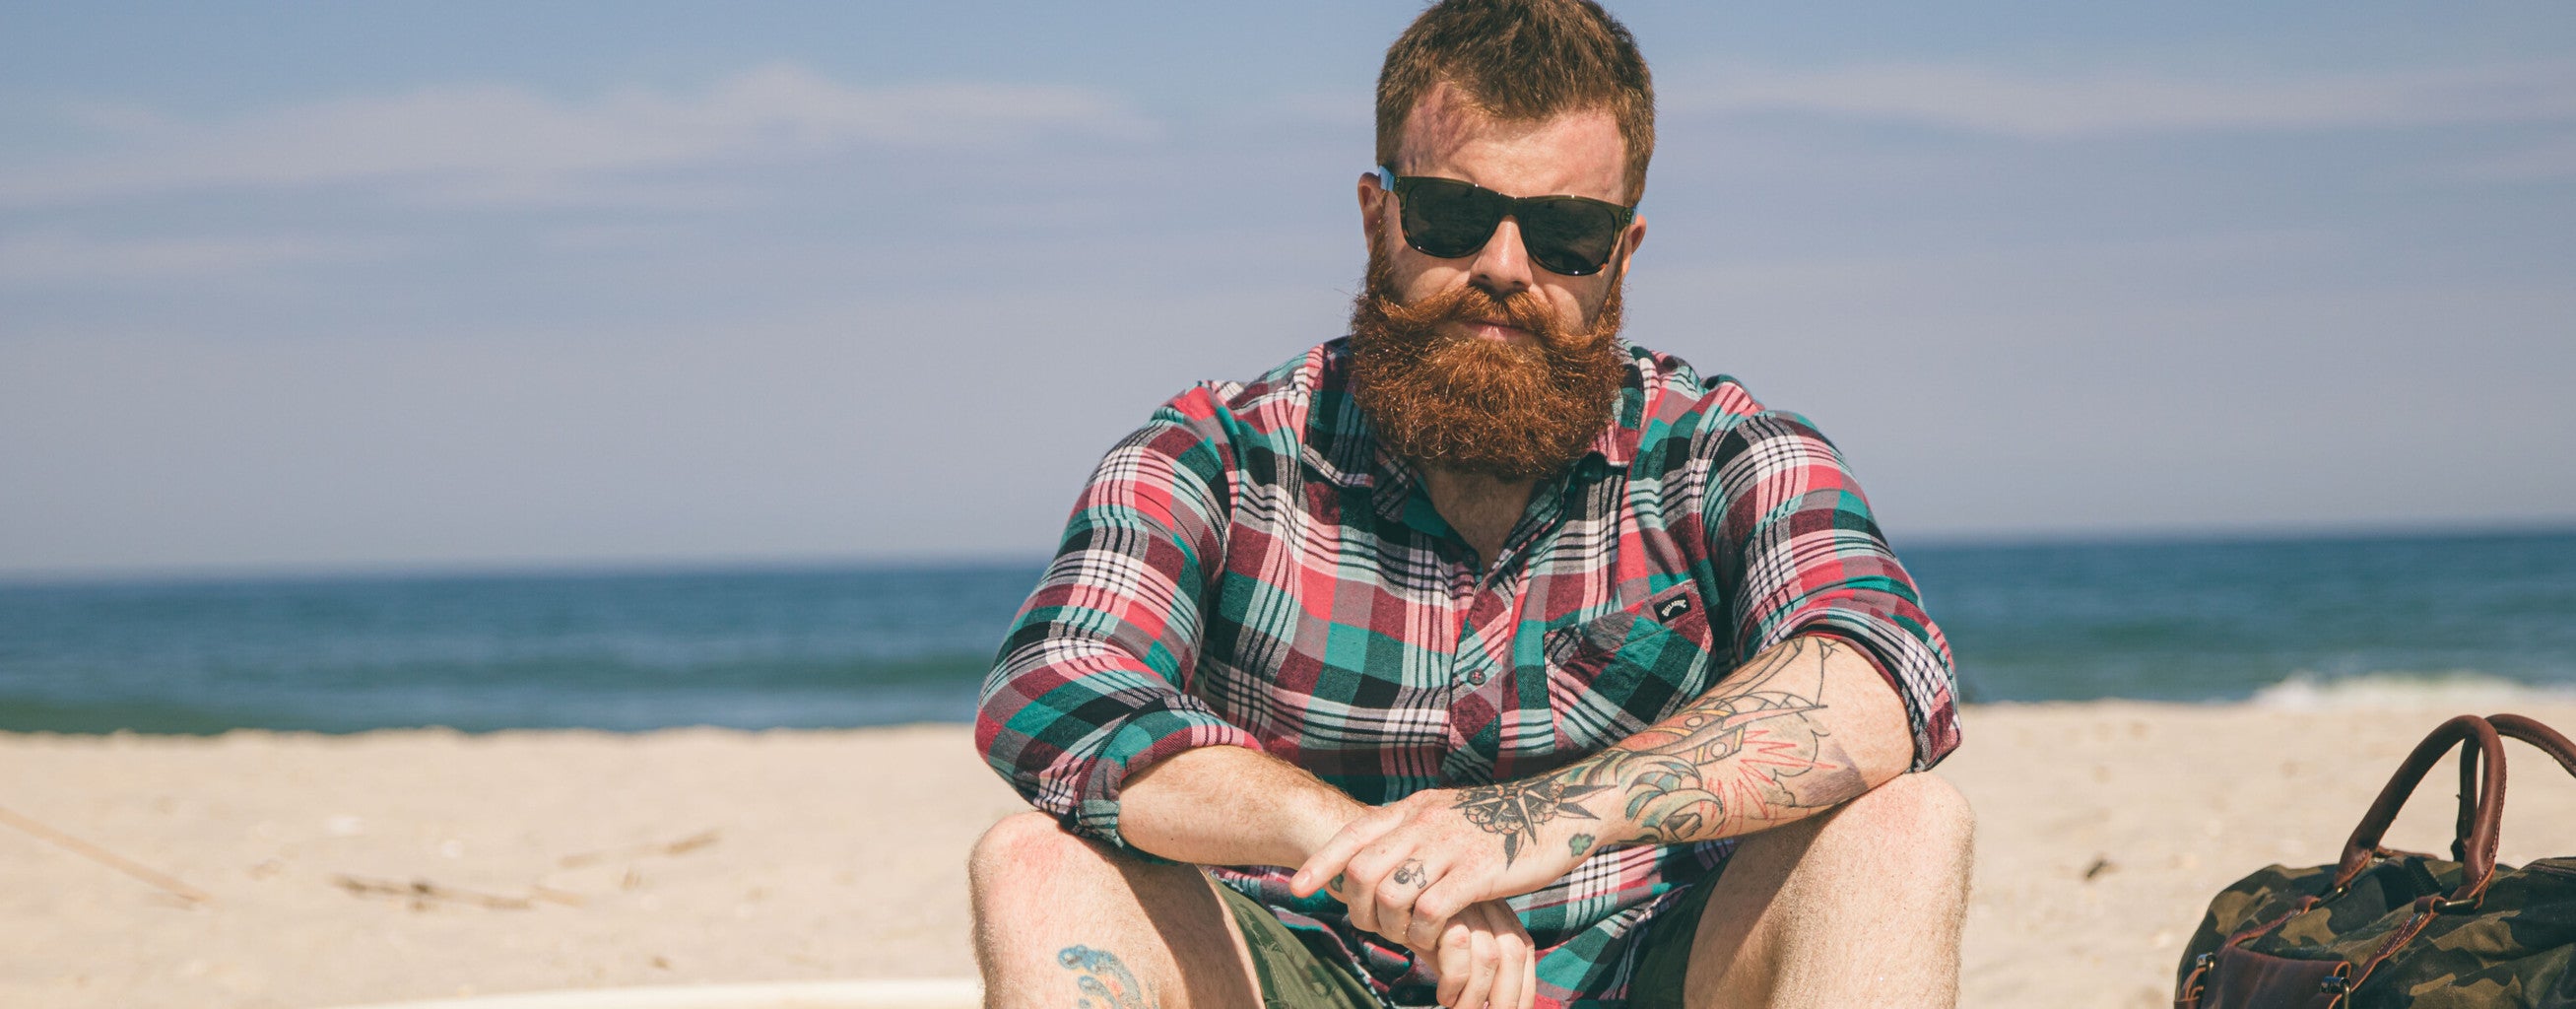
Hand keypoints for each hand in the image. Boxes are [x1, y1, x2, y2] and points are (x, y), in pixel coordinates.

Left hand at [1292, 782, 1600, 948]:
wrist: (1562, 810)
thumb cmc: (1501, 822)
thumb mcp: (1447, 812)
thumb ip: (1412, 828)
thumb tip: (1375, 851)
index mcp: (1416, 807)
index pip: (1354, 833)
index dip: (1322, 863)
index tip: (1297, 888)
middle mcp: (1426, 821)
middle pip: (1364, 869)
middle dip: (1357, 905)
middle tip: (1368, 926)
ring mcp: (1450, 846)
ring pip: (1391, 893)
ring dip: (1390, 925)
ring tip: (1402, 937)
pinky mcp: (1477, 873)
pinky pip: (1429, 911)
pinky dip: (1421, 934)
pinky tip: (1431, 940)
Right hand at [1412, 899, 1536, 1008]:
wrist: (1377, 895)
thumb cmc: (1413, 927)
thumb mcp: (1447, 948)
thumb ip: (1470, 966)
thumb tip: (1491, 1004)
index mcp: (1494, 910)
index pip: (1523, 949)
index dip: (1523, 986)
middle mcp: (1483, 902)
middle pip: (1512, 953)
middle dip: (1507, 997)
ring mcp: (1462, 901)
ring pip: (1487, 956)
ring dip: (1476, 996)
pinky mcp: (1439, 904)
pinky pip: (1457, 948)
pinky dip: (1454, 981)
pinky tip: (1444, 996)